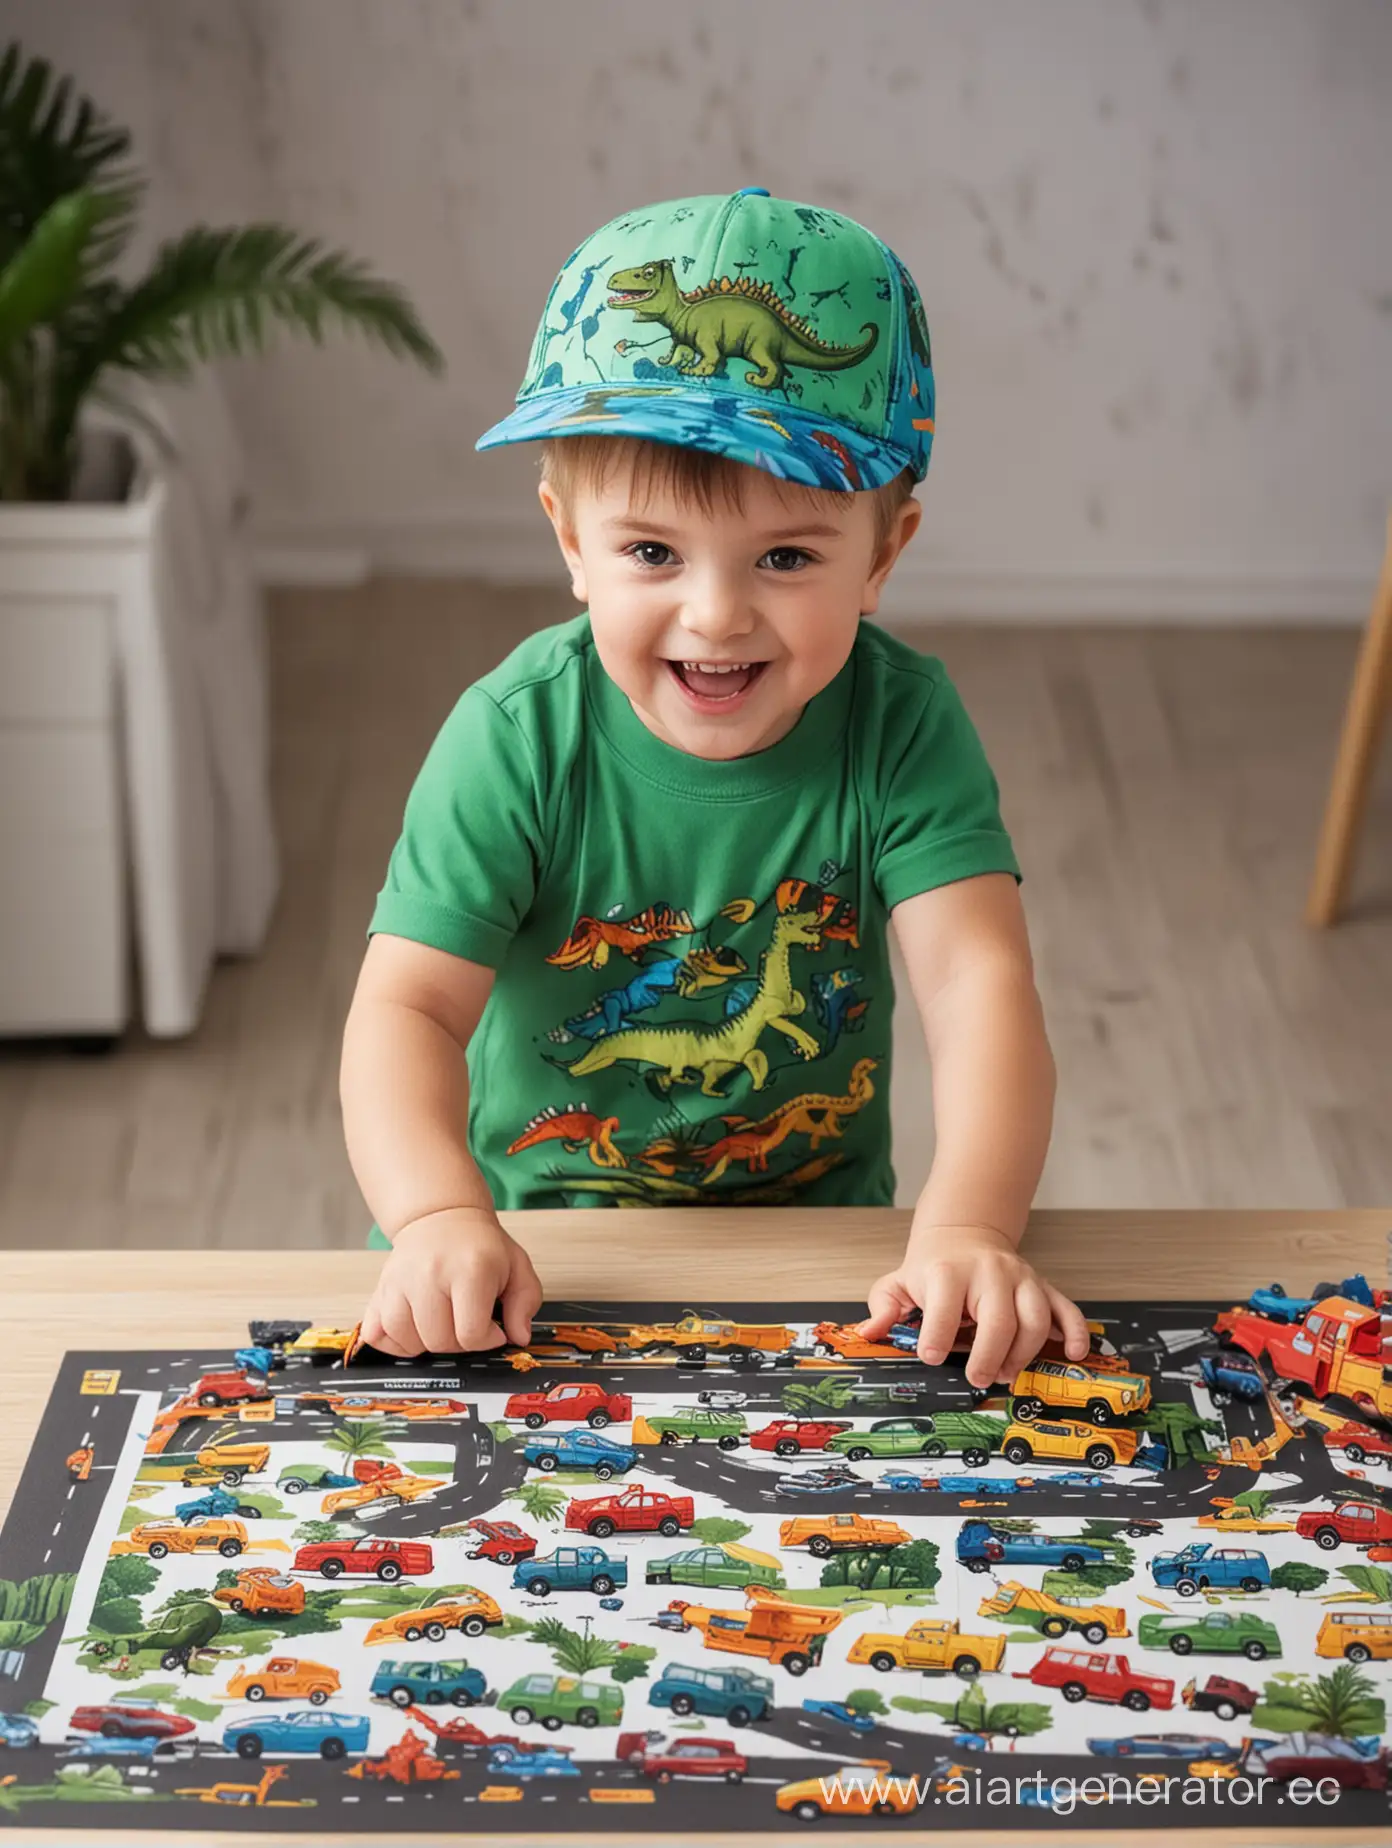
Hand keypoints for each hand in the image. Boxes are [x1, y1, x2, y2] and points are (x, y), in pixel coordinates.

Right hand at [360, 1207, 542, 1357]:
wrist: (442, 1217)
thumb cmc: (479, 1245)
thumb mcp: (517, 1266)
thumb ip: (525, 1303)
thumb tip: (519, 1336)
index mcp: (468, 1269)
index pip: (471, 1333)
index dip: (487, 1339)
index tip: (491, 1328)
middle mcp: (429, 1274)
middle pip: (439, 1341)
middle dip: (459, 1342)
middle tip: (467, 1322)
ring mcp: (399, 1281)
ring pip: (407, 1340)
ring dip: (426, 1343)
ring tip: (442, 1324)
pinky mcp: (380, 1289)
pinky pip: (377, 1334)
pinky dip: (394, 1341)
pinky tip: (414, 1329)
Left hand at [859, 1223, 1090, 1389]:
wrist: (964, 1231)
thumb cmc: (932, 1265)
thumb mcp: (899, 1281)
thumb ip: (883, 1307)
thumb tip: (868, 1333)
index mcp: (948, 1271)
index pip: (945, 1306)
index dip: (938, 1336)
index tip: (931, 1357)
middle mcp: (989, 1272)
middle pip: (998, 1317)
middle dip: (988, 1354)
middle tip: (977, 1378)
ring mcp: (1020, 1278)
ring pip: (1035, 1318)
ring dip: (1023, 1353)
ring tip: (1005, 1372)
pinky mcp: (1042, 1286)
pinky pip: (1067, 1308)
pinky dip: (1075, 1332)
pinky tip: (1072, 1353)